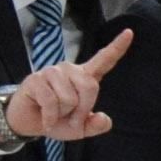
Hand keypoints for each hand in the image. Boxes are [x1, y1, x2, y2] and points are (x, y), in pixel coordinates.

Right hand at [4, 28, 129, 140]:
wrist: (31, 124)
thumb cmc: (59, 121)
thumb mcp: (82, 128)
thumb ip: (97, 125)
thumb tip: (104, 119)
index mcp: (86, 77)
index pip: (105, 60)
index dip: (117, 47)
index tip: (129, 32)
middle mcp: (71, 70)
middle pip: (90, 87)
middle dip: (82, 110)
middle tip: (70, 118)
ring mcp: (52, 72)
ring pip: (69, 98)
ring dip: (63, 113)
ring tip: (55, 113)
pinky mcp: (35, 79)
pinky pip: (51, 102)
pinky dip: (50, 117)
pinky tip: (46, 118)